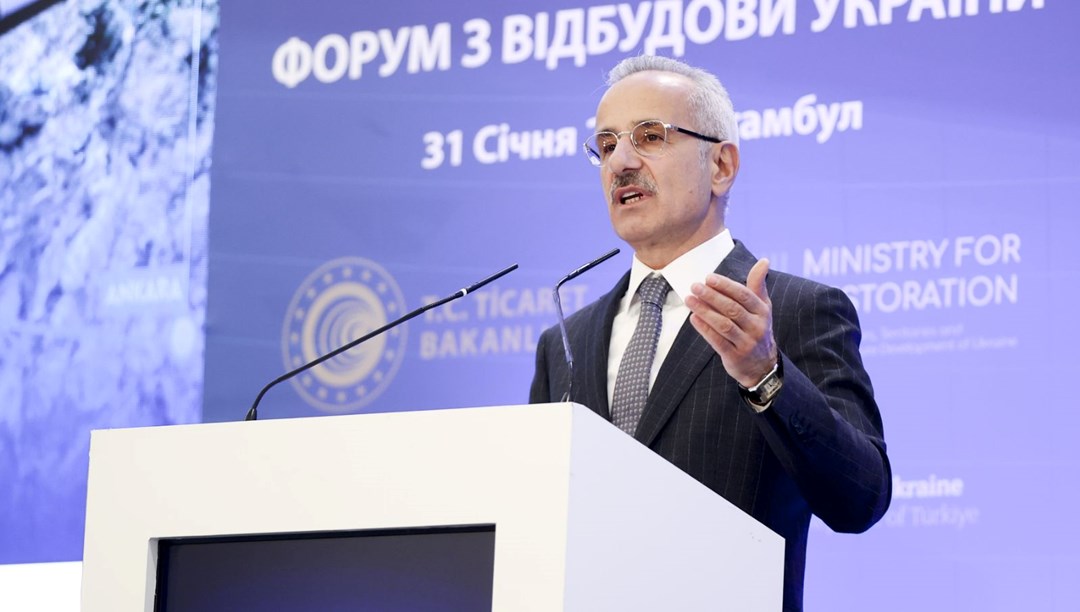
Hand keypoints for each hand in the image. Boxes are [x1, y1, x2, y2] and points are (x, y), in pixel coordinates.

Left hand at [685, 258, 777, 386]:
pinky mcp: (735, 356)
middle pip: (732, 309)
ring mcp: (746, 343)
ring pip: (724, 325)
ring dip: (705, 311)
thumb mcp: (762, 308)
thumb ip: (758, 285)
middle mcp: (757, 327)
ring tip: (689, 300)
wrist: (762, 366)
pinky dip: (704, 329)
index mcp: (762, 312)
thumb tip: (763, 261)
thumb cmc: (757, 329)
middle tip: (695, 286)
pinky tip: (693, 318)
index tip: (708, 277)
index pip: (743, 295)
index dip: (725, 286)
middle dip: (712, 296)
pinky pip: (717, 341)